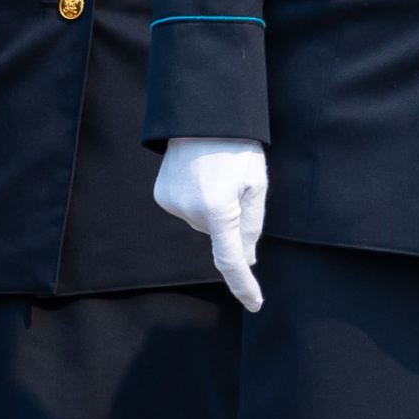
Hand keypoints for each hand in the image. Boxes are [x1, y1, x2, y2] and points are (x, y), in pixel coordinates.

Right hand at [152, 136, 267, 311]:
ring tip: (216, 173)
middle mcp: (191, 212)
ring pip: (203, 222)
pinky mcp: (162, 196)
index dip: (244, 285)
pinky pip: (188, 209)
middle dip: (232, 219)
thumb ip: (252, 225)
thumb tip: (247, 257)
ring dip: (214, 207)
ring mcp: (172, 205)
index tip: (254, 304)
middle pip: (220, 234)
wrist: (200, 114)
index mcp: (219, 209)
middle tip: (236, 183)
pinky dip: (197, 199)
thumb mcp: (256, 182)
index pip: (232, 260)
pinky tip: (199, 175)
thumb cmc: (236, 146)